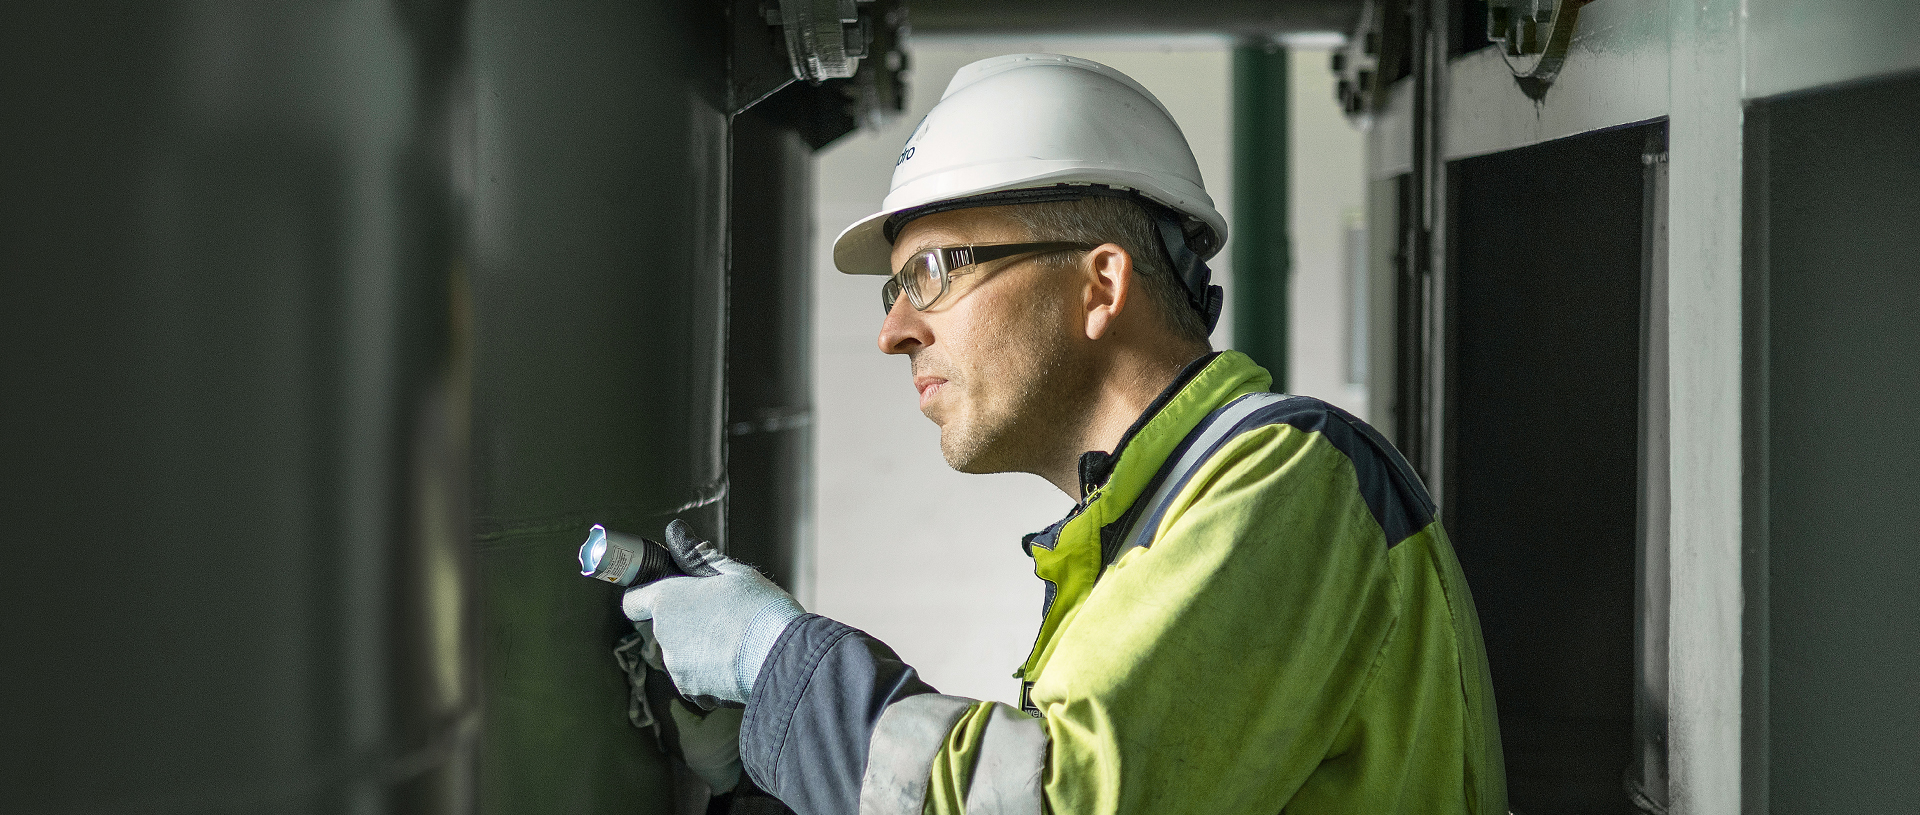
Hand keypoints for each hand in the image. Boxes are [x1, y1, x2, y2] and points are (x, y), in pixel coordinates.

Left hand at [622, 519, 804, 705]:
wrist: (782, 659)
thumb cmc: (758, 608)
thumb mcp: (733, 573)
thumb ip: (698, 556)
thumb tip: (677, 533)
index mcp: (666, 601)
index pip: (633, 601)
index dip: (646, 596)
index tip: (667, 594)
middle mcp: (663, 636)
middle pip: (662, 628)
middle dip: (684, 622)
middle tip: (719, 615)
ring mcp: (677, 668)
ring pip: (681, 654)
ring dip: (698, 648)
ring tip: (734, 640)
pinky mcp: (694, 692)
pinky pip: (696, 680)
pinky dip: (710, 673)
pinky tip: (736, 663)